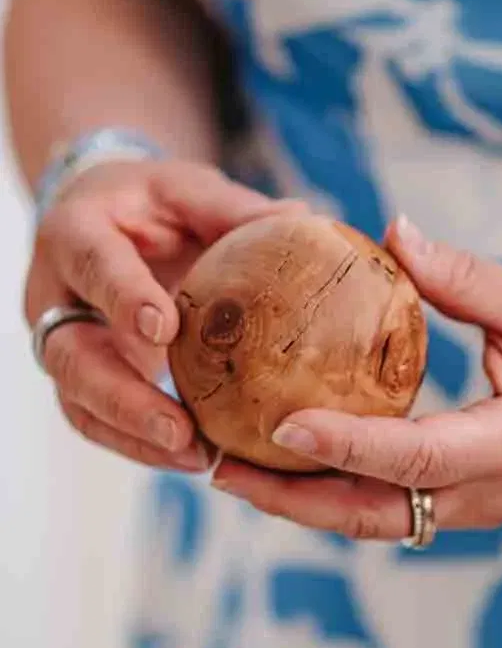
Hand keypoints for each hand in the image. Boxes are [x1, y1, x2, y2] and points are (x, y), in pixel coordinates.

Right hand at [26, 159, 292, 471]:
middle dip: (125, 400)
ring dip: (134, 436)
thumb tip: (301, 219)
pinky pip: (95, 419)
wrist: (102, 216)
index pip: (94, 267)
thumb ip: (232, 209)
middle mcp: (54, 293)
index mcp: (76, 232)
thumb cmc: (148, 202)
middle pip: (72, 357)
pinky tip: (192, 457)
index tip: (165, 330)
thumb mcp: (185, 190)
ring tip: (196, 458)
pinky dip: (139, 444)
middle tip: (181, 430)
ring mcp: (61, 340)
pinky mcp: (77, 374)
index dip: (124, 298)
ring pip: (79, 401)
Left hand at [212, 215, 501, 538]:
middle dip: (291, 500)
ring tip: (233, 469)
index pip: (413, 457)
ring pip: (369, 520)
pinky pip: (382, 506)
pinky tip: (288, 460)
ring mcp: (467, 508)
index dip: (345, 444)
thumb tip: (392, 231)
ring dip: (299, 502)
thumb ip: (466, 277)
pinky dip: (329, 490)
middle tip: (220, 465)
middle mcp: (481, 495)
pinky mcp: (456, 501)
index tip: (280, 423)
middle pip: (370, 514)